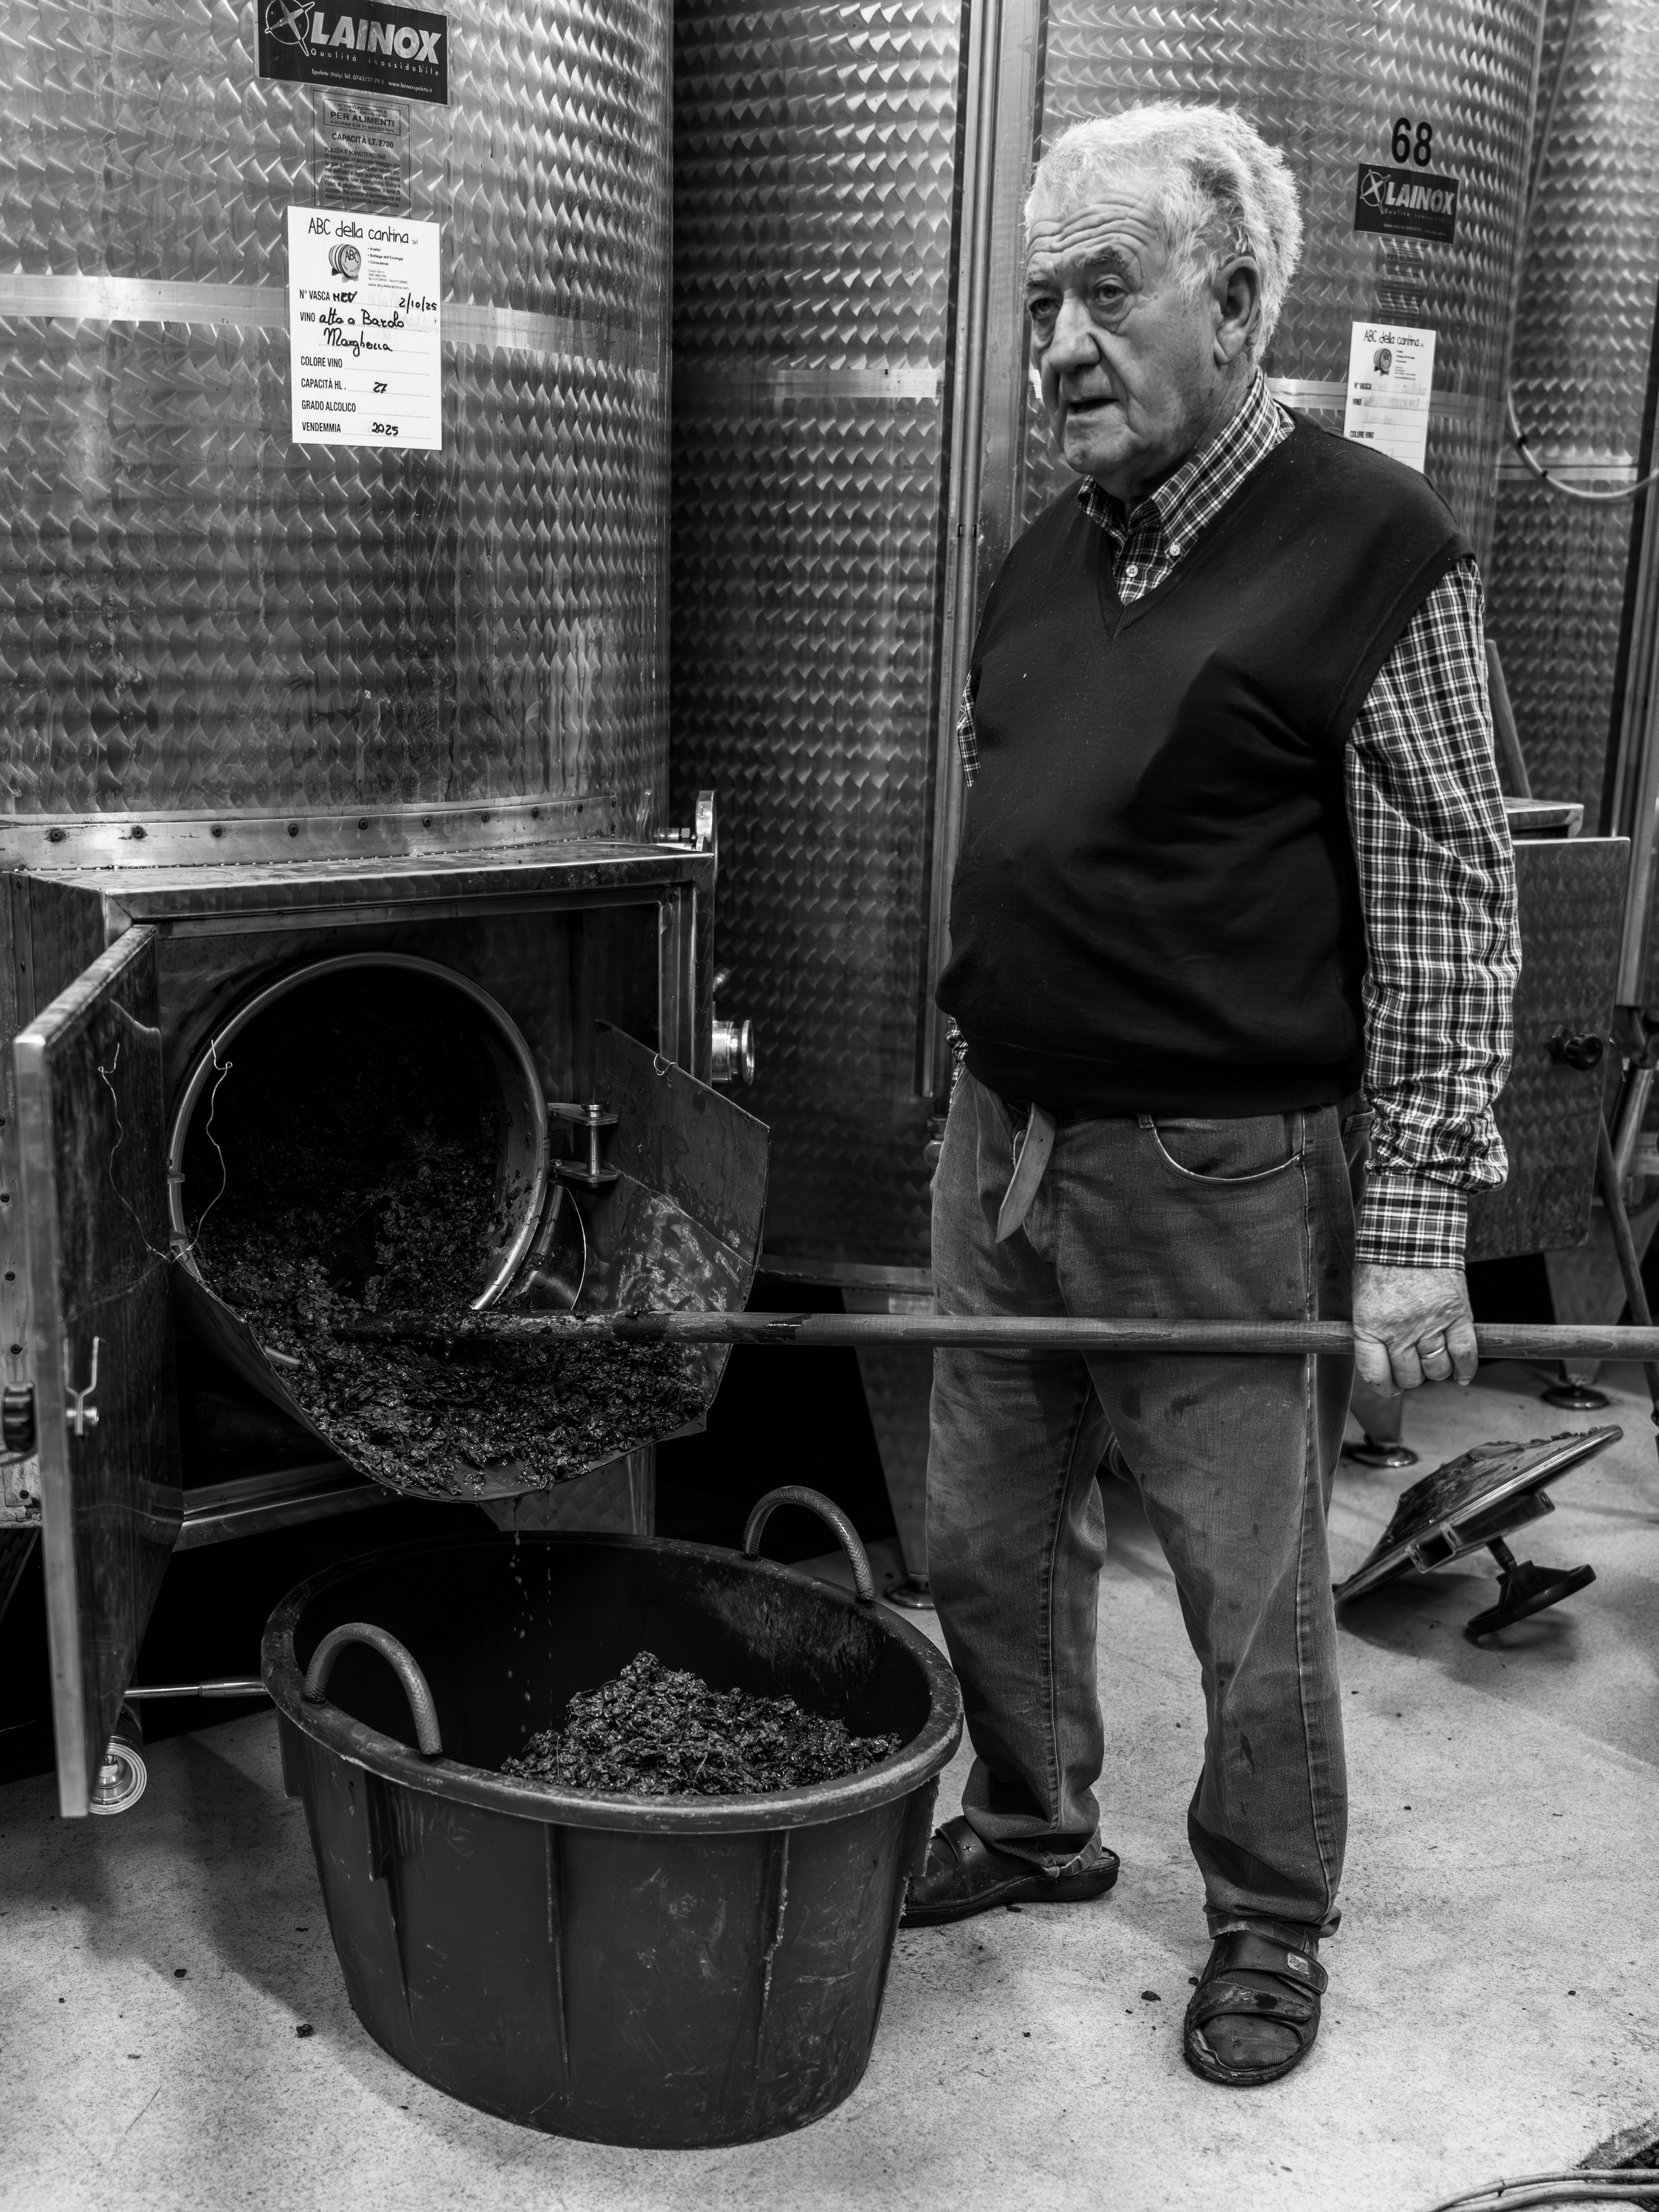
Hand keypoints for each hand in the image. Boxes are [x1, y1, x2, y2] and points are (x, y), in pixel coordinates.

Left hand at [1352, 1263, 1477, 1392]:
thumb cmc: (1381, 1264)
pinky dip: (1465, 1369)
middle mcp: (1399, 1331)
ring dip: (1435, 1371)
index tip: (1389, 1385)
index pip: (1375, 1374)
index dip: (1383, 1386)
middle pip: (1408, 1376)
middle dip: (1410, 1377)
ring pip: (1436, 1369)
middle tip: (1412, 1367)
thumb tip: (1382, 1364)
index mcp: (1370, 1326)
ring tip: (1432, 1360)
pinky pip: (1465, 1353)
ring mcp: (1430, 1324)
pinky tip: (1461, 1376)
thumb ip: (1370, 1332)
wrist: (1409, 1233)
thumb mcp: (1362, 1299)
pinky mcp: (1457, 1314)